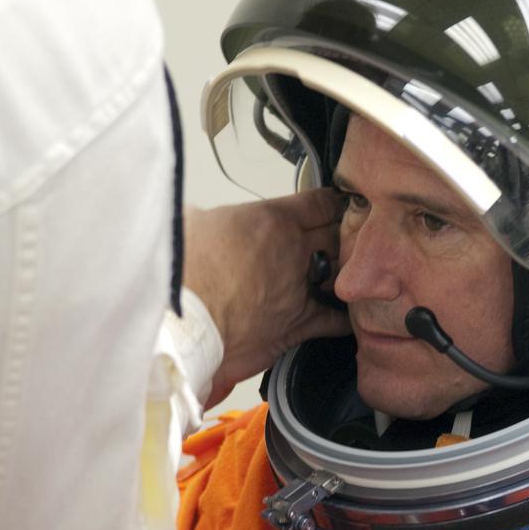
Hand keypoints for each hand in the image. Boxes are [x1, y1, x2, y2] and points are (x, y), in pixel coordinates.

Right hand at [183, 190, 349, 407]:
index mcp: (272, 220)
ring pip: (341, 275)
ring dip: (343, 274)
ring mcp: (300, 290)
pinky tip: (348, 314)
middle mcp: (294, 252)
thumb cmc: (179, 271)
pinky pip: (335, 320)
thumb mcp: (190, 222)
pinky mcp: (297, 326)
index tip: (332, 206)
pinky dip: (343, 318)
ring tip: (343, 273)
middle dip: (339, 237)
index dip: (329, 204)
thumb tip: (200, 220)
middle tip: (339, 239)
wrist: (180, 321)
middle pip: (336, 237)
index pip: (319, 203)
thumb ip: (208, 218)